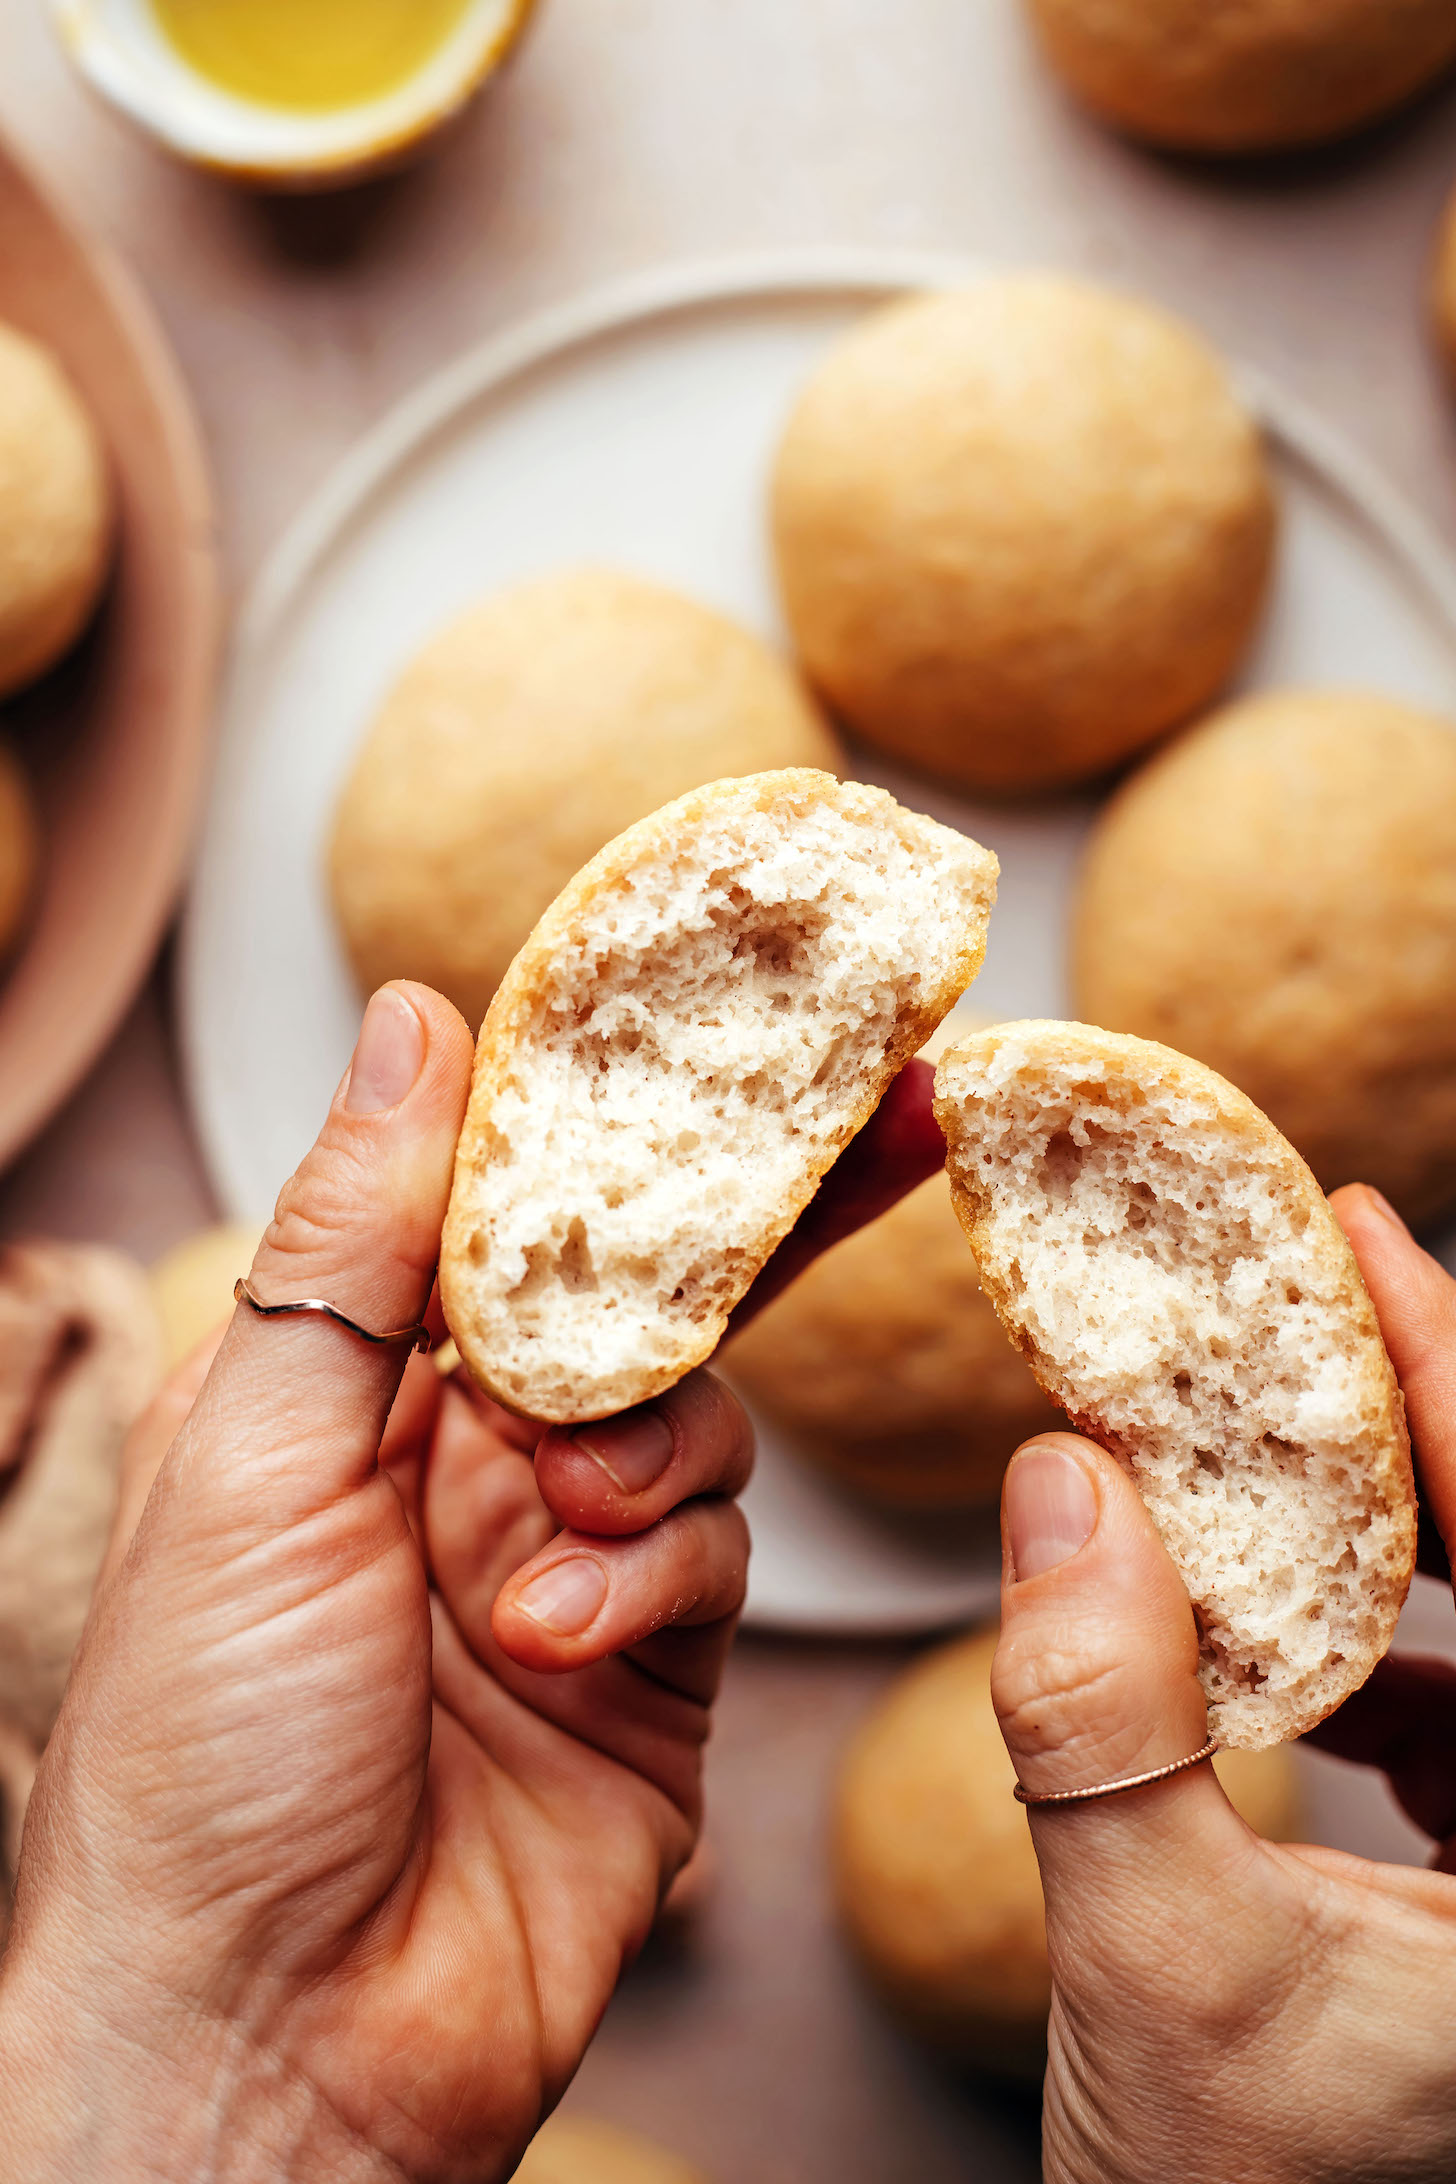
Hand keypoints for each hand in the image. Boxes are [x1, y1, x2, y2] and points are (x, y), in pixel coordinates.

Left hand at [0, 984, 941, 2183]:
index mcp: (347, 1381)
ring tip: (551, 1535)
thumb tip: (417, 1023)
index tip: (738, 1008)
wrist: (269, 2043)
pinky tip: (563, 1641)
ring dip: (644, 1457)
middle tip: (901, 1107)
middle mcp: (459, 1454)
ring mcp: (565, 1558)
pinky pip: (711, 1555)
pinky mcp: (652, 1667)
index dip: (619, 1102)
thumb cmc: (202, 1756)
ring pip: (695, 1418)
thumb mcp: (250, 1459)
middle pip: (645, 1285)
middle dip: (758, 1207)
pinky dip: (655, 1574)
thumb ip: (353, 1245)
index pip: (510, 1197)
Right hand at [990, 1183, 1455, 2183]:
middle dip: (1421, 1416)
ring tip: (1281, 1431)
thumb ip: (1103, 1721)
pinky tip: (1312, 1637)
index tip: (1357, 1235)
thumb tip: (1067, 1480)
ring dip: (1398, 1517)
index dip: (1455, 1379)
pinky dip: (1393, 1634)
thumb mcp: (1156, 1967)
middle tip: (1309, 1281)